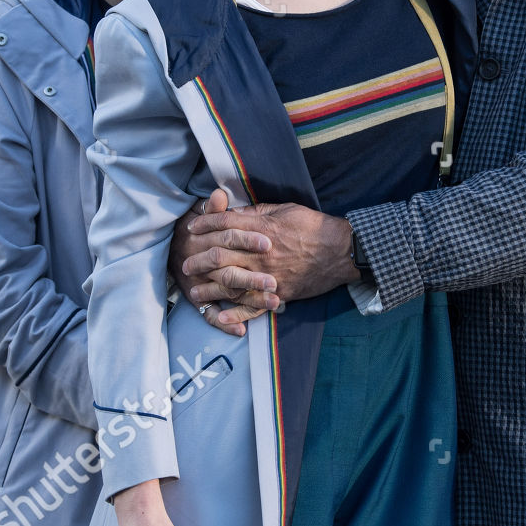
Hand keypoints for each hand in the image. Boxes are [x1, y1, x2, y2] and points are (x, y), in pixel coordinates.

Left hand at [177, 202, 355, 335]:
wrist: (341, 250)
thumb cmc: (313, 226)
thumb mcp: (284, 209)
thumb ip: (256, 213)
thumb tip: (232, 213)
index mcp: (261, 229)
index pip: (224, 225)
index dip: (204, 224)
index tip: (191, 227)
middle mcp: (260, 254)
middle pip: (219, 255)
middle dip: (198, 259)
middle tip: (185, 263)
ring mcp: (268, 276)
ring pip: (230, 283)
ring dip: (209, 288)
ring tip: (194, 291)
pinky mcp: (278, 293)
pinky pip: (253, 306)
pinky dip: (235, 313)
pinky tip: (220, 316)